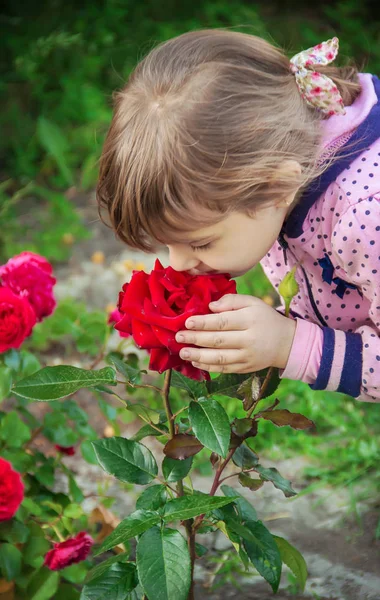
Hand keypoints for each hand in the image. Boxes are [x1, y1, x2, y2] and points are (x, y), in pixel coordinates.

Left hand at [175, 294, 295, 373]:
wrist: (286, 343)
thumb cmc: (265, 318)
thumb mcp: (253, 302)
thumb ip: (231, 301)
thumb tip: (210, 307)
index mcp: (250, 320)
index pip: (223, 322)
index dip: (203, 323)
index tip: (187, 322)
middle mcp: (248, 340)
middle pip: (218, 341)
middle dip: (195, 339)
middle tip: (178, 337)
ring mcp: (247, 357)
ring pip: (219, 358)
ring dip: (198, 356)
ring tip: (182, 352)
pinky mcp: (245, 368)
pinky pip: (224, 369)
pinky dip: (208, 367)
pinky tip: (195, 361)